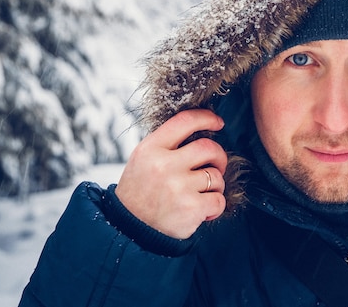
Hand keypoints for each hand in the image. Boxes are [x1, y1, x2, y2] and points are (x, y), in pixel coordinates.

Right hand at [115, 109, 227, 238]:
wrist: (128, 230)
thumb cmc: (141, 192)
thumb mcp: (143, 159)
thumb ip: (167, 144)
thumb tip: (202, 129)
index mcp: (151, 149)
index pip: (185, 121)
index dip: (207, 118)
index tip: (218, 122)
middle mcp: (164, 165)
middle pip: (209, 148)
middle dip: (219, 156)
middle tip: (216, 166)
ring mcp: (178, 187)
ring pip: (216, 176)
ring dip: (215, 185)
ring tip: (200, 194)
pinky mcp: (190, 208)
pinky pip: (219, 200)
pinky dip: (216, 206)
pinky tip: (203, 210)